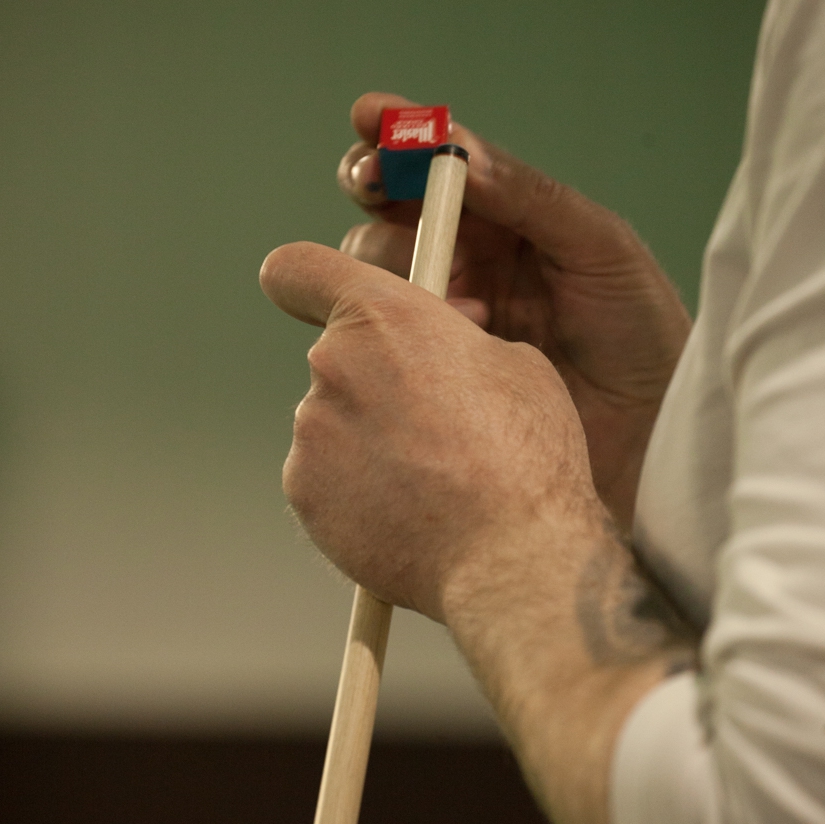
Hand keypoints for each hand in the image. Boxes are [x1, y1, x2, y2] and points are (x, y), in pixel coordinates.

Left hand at [259, 243, 602, 620]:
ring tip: (431, 477)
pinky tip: (407, 510)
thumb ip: (453, 343)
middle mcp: (332, 365)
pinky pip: (326, 476)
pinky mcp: (304, 493)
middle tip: (435, 418)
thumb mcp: (514, 364)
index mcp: (384, 315)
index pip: (298, 269)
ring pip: (334, 420)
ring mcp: (311, 433)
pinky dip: (356, 489)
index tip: (315, 298)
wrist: (511, 554)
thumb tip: (440, 357)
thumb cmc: (527, 454)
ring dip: (369, 437)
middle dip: (377, 377)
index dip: (305, 281)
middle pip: (337, 357)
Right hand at [338, 93, 691, 529]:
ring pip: (375, 269)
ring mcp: (443, 314)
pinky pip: (386, 333)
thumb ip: (531, 197)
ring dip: (398, 267)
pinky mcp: (429, 367)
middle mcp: (466, 259)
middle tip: (372, 183)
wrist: (648, 435)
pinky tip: (458, 336)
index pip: (440, 164)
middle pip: (387, 208)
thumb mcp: (601, 247)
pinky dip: (401, 323)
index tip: (371, 115)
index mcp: (509, 218)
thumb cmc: (643, 334)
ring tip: (465, 302)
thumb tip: (462, 151)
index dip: (398, 133)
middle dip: (369, 183)